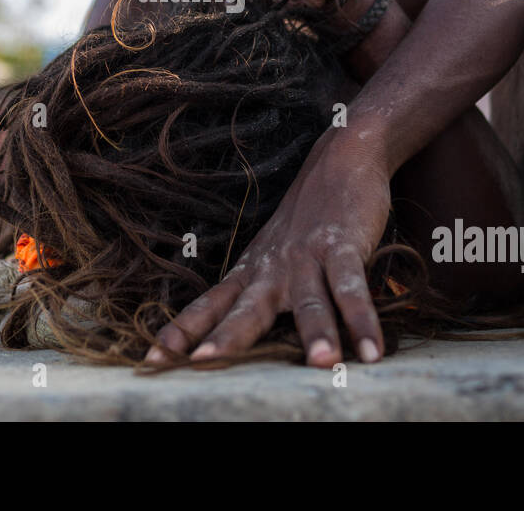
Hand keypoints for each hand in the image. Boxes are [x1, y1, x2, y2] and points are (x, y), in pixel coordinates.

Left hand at [146, 130, 391, 367]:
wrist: (338, 159)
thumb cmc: (304, 218)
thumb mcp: (270, 256)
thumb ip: (256, 294)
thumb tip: (239, 341)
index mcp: (249, 272)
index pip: (208, 306)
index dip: (180, 333)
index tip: (151, 361)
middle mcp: (271, 268)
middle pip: (245, 309)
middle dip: (225, 339)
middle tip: (203, 365)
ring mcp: (306, 256)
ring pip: (309, 301)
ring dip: (316, 333)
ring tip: (320, 365)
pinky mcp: (341, 245)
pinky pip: (352, 288)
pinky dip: (364, 320)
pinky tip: (372, 351)